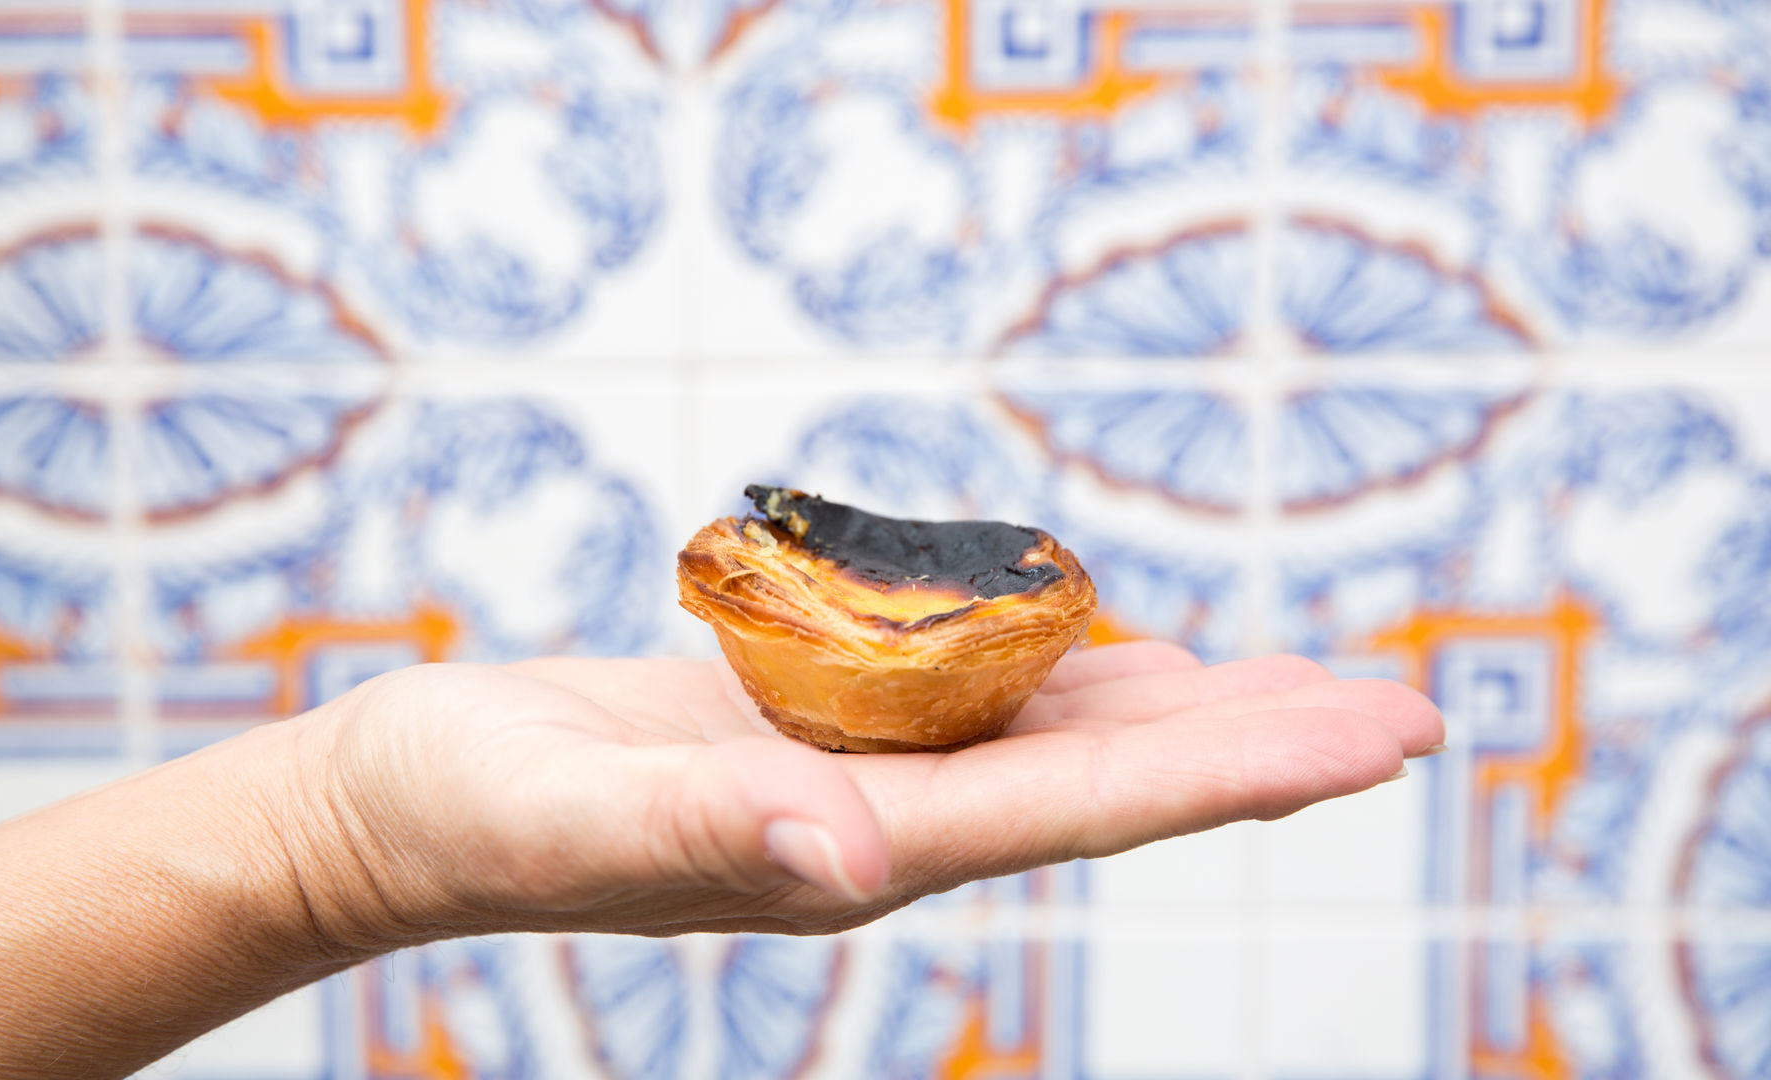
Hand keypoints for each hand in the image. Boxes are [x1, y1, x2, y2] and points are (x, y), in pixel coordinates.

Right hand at [282, 643, 1443, 945]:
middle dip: (1257, 742)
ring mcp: (848, 775)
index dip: (1236, 769)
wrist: (398, 809)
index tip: (1374, 736)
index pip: (1084, 808)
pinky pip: (965, 694)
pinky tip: (1110, 647)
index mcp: (854, 849)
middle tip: (1406, 708)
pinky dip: (1059, 668)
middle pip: (1107, 775)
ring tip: (1301, 685)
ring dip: (1184, 710)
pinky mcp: (805, 726)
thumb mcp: (564, 815)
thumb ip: (702, 834)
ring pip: (1052, 734)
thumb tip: (847, 861)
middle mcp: (880, 821)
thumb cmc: (462, 817)